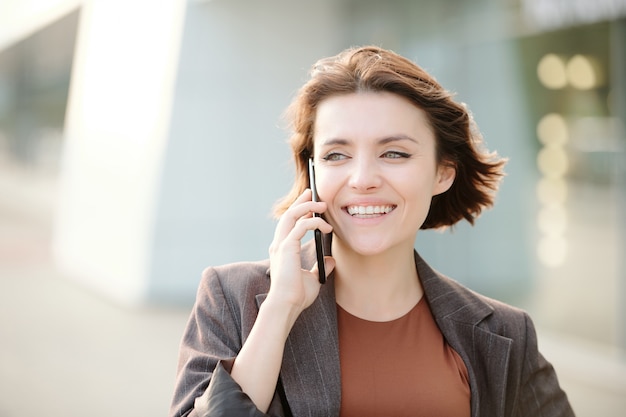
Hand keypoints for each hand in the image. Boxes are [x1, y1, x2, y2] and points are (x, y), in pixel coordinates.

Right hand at [267, 189, 333, 317]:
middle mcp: (279, 244)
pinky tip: (326, 227)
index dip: (299, 210)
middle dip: (301, 201)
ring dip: (307, 207)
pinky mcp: (286, 248)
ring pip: (291, 216)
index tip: (310, 202)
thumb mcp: (313, 279)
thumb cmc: (296, 296)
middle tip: (312, 192)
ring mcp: (281, 245)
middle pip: (288, 214)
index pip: (289, 223)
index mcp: (282, 250)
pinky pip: (300, 226)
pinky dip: (313, 222)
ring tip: (322, 205)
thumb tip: (330, 260)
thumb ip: (320, 267)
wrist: (287, 306)